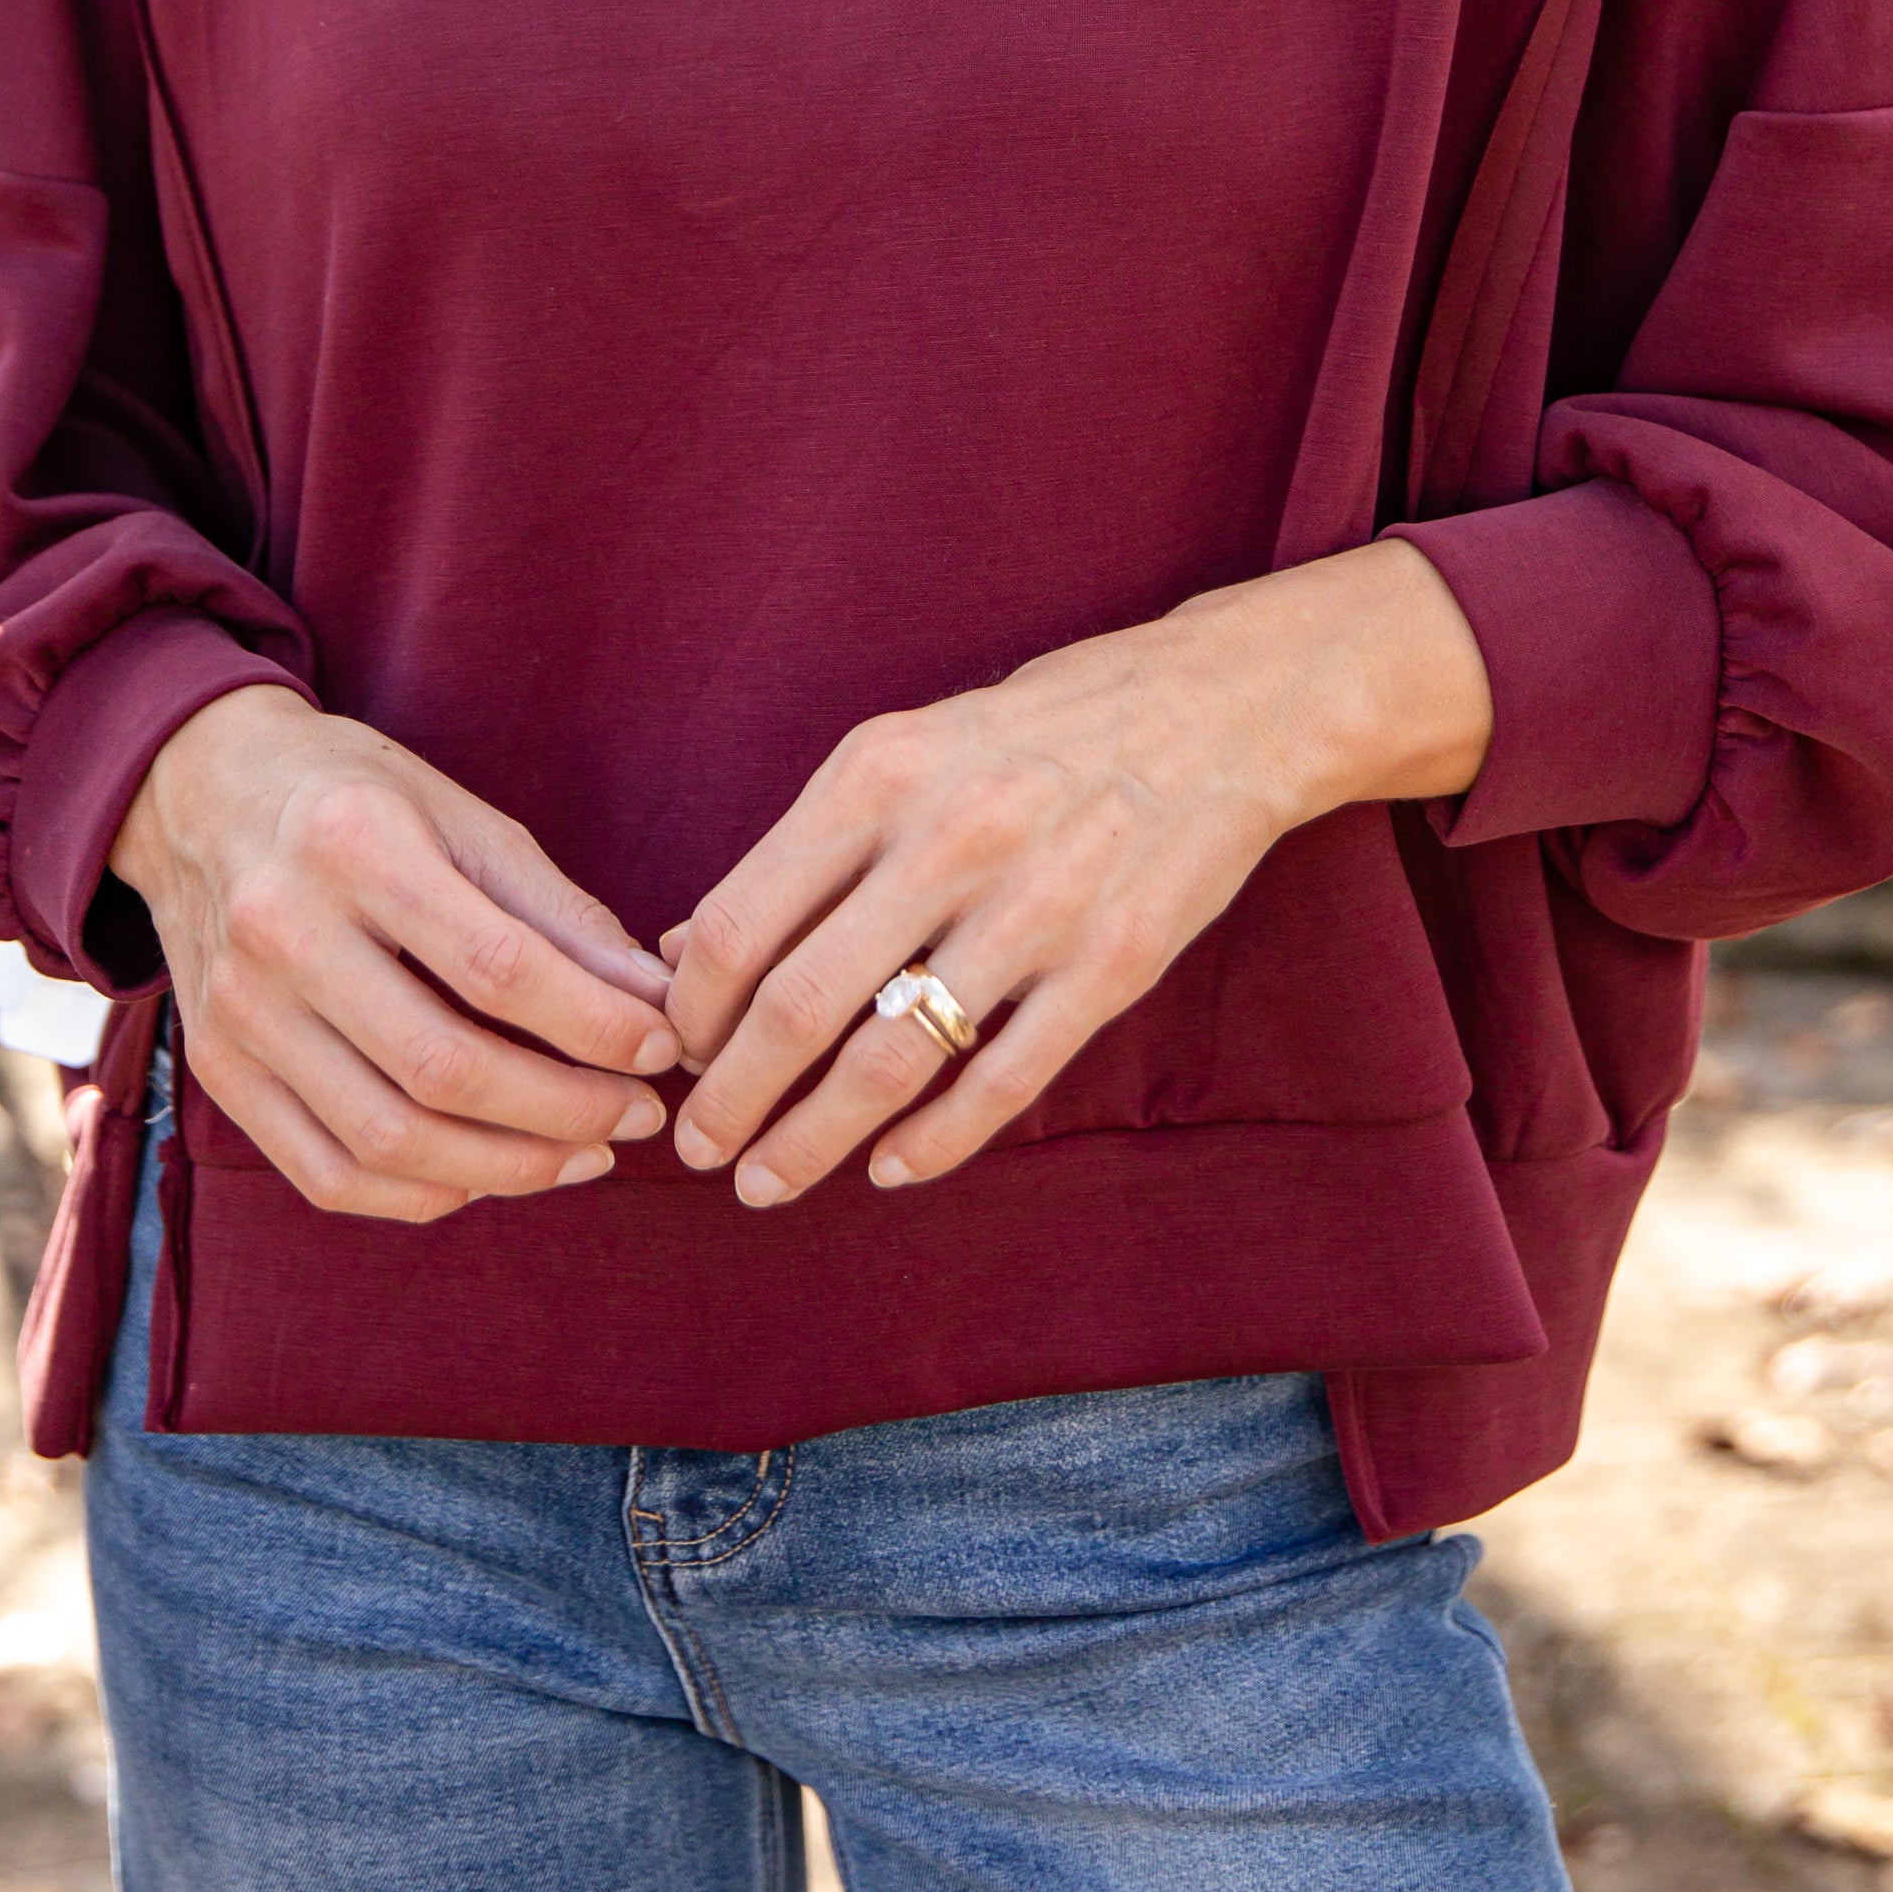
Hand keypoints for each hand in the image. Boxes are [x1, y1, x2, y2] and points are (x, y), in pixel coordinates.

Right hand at [110, 683, 678, 1222]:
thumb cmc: (354, 799)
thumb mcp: (460, 814)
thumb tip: (655, 999)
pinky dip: (421, 1196)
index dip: (595, 1024)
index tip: (663, 1047)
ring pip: (388, 1140)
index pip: (496, 967)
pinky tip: (489, 1175)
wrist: (196, 792)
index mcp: (355, 845)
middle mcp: (283, 932)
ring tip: (583, 1155)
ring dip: (507, 1168)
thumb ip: (556, 912)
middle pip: (442, 1068)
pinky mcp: (218, 1068)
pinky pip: (327, 1175)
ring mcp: (239, 1011)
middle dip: (564, 1111)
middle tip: (636, 1116)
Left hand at [660, 540, 1488, 1210]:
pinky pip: (1000, 1082)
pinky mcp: (1112, 966)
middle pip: (796, 1006)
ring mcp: (1034, 908)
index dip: (689, 1013)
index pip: (737, 922)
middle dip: (730, 1101)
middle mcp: (947, 839)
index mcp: (877, 774)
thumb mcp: (905, 750)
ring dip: (813, 1141)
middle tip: (699, 1151)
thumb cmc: (1038, 732)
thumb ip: (801, 851)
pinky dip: (933, 1144)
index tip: (675, 1058)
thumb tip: (676, 952)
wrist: (1218, 708)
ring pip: (889, 1062)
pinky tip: (890, 1170)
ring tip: (770, 1182)